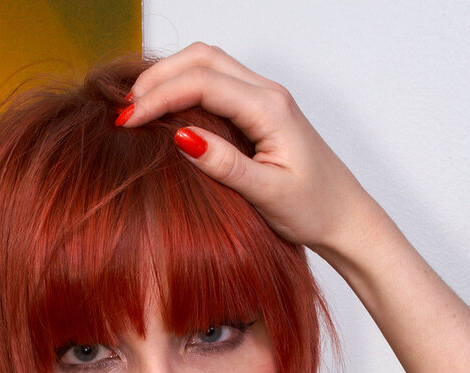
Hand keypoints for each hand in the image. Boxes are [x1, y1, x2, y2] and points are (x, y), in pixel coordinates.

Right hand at [121, 42, 370, 251]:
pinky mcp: (260, 109)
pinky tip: (166, 112)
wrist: (345, 217)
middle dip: (157, 77)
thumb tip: (182, 136)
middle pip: (202, 58)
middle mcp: (268, 93)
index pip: (202, 83)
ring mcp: (265, 98)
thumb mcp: (267, 194)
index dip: (158, 98)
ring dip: (170, 78)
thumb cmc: (314, 209)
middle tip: (124, 110)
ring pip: (209, 64)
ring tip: (138, 108)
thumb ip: (225, 164)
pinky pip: (217, 82)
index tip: (126, 121)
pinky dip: (185, 87)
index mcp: (270, 109)